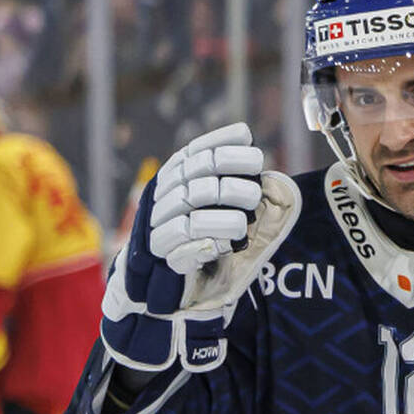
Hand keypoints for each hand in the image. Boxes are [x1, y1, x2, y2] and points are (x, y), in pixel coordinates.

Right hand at [99, 124, 297, 372]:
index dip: (227, 147)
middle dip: (235, 183)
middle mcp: (163, 193)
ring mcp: (157, 221)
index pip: (198, 151)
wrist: (163, 280)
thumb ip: (228, 170)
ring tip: (243, 225)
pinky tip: (226, 244)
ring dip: (227, 214)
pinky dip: (210, 240)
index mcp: (175, 174)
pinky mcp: (161, 252)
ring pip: (194, 206)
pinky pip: (186, 240)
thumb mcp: (216, 198)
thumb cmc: (202, 231)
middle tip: (255, 195)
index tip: (254, 154)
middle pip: (200, 176)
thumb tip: (243, 134)